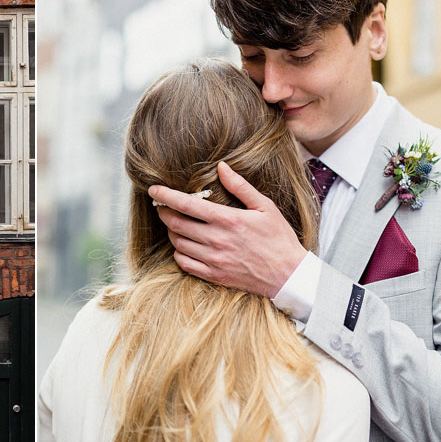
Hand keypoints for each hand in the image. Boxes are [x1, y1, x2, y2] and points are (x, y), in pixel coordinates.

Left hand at [150, 162, 307, 297]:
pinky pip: (184, 263)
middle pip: (175, 224)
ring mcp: (213, 260)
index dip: (165, 196)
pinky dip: (178, 252)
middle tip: (161, 205)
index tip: (153, 189)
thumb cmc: (278, 238)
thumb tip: (221, 166)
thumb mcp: (264, 207)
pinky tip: (185, 245)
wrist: (288, 275)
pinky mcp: (213, 275)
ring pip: (177, 243)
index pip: (186, 204)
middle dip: (163, 212)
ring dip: (171, 232)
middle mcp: (216, 240)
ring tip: (175, 224)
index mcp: (227, 220)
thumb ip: (240, 186)